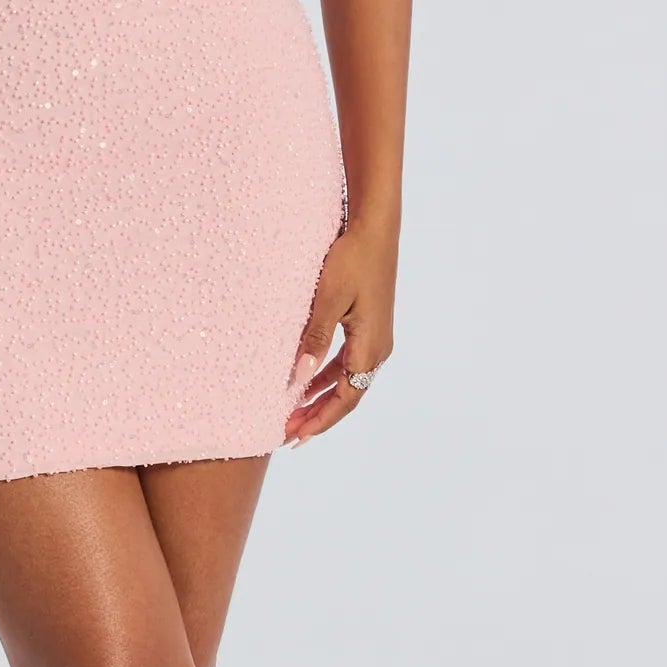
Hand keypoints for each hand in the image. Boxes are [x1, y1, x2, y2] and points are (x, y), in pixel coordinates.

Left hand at [282, 214, 397, 445]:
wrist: (375, 229)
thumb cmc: (351, 260)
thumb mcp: (327, 299)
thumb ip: (314, 339)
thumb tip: (297, 380)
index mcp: (370, 347)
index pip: (345, 399)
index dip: (320, 420)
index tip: (295, 436)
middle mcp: (377, 349)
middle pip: (347, 395)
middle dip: (318, 416)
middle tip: (288, 434)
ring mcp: (375, 338)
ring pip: (347, 380)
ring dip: (321, 397)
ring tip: (294, 412)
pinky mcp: (369, 325)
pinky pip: (347, 362)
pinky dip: (327, 375)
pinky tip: (308, 380)